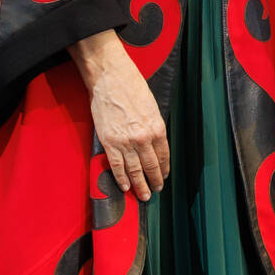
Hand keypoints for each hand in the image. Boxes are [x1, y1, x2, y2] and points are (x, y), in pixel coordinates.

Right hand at [69, 31, 168, 199]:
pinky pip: (117, 166)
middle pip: (151, 166)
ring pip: (135, 171)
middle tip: (155, 190)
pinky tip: (126, 187)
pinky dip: (121, 178)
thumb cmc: (131, 87)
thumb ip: (152, 126)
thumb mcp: (151, 107)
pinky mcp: (110, 143)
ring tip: (143, 195)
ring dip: (140, 185)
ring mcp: (126, 142)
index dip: (163, 168)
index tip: (163, 176)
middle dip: (154, 180)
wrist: (111, 79)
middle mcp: (144, 138)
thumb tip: (152, 141)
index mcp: (157, 128)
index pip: (163, 155)